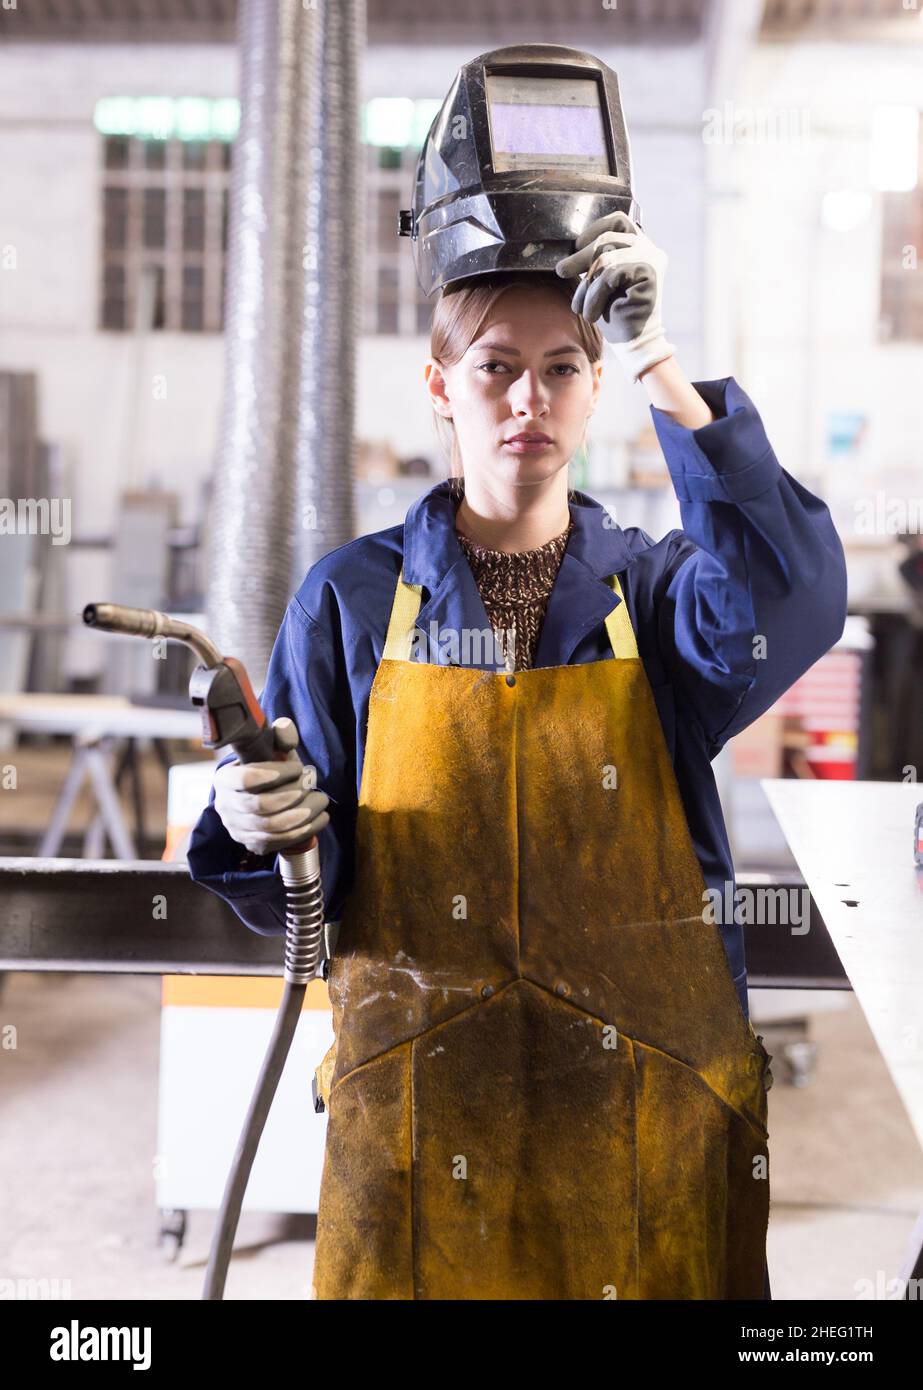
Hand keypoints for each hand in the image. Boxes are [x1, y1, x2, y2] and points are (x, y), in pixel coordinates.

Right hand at [213, 716, 329, 855]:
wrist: (264, 796)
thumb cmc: (270, 768)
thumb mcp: (273, 749)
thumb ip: (280, 735)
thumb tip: (284, 729)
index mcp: (225, 778)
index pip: (245, 779)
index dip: (274, 773)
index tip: (297, 767)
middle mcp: (225, 806)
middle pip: (260, 804)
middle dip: (293, 794)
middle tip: (312, 785)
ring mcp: (237, 828)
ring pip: (271, 825)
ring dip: (302, 814)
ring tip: (321, 801)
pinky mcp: (253, 843)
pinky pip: (279, 841)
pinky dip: (304, 830)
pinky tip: (320, 818)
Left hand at [555, 212, 675, 383]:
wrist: (631, 343)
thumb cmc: (614, 315)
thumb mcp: (597, 282)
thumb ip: (591, 262)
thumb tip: (567, 253)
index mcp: (638, 246)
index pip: (617, 221)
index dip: (594, 229)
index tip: (575, 246)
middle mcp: (649, 248)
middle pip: (607, 236)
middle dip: (580, 256)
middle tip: (562, 271)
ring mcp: (651, 258)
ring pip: (605, 256)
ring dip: (588, 285)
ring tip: (582, 308)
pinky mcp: (649, 271)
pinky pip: (610, 274)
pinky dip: (596, 295)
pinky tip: (592, 313)